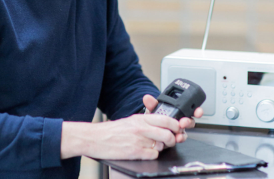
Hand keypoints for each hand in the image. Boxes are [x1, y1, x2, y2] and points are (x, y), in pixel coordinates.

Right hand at [61, 112, 183, 160]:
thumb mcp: (130, 121)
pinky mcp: (135, 152)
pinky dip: (152, 155)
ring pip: (162, 145)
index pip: (165, 119)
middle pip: (168, 133)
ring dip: (161, 147)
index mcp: (140, 118)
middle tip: (170, 140)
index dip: (175, 125)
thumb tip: (161, 126)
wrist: (97, 138)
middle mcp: (141, 127)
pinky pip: (153, 155)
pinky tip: (145, 152)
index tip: (177, 128)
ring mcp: (139, 140)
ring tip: (154, 146)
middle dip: (172, 139)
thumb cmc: (113, 130)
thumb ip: (145, 122)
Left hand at [143, 94, 203, 143]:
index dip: (196, 110)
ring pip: (185, 132)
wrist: (148, 128)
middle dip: (189, 122)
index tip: (198, 111)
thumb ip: (151, 103)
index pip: (190, 109)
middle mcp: (180, 120)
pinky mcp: (174, 138)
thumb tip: (147, 98)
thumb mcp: (152, 108)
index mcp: (177, 111)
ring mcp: (177, 130)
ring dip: (183, 133)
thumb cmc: (153, 117)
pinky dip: (178, 139)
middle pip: (190, 121)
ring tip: (178, 134)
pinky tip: (175, 139)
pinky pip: (179, 139)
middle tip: (183, 122)